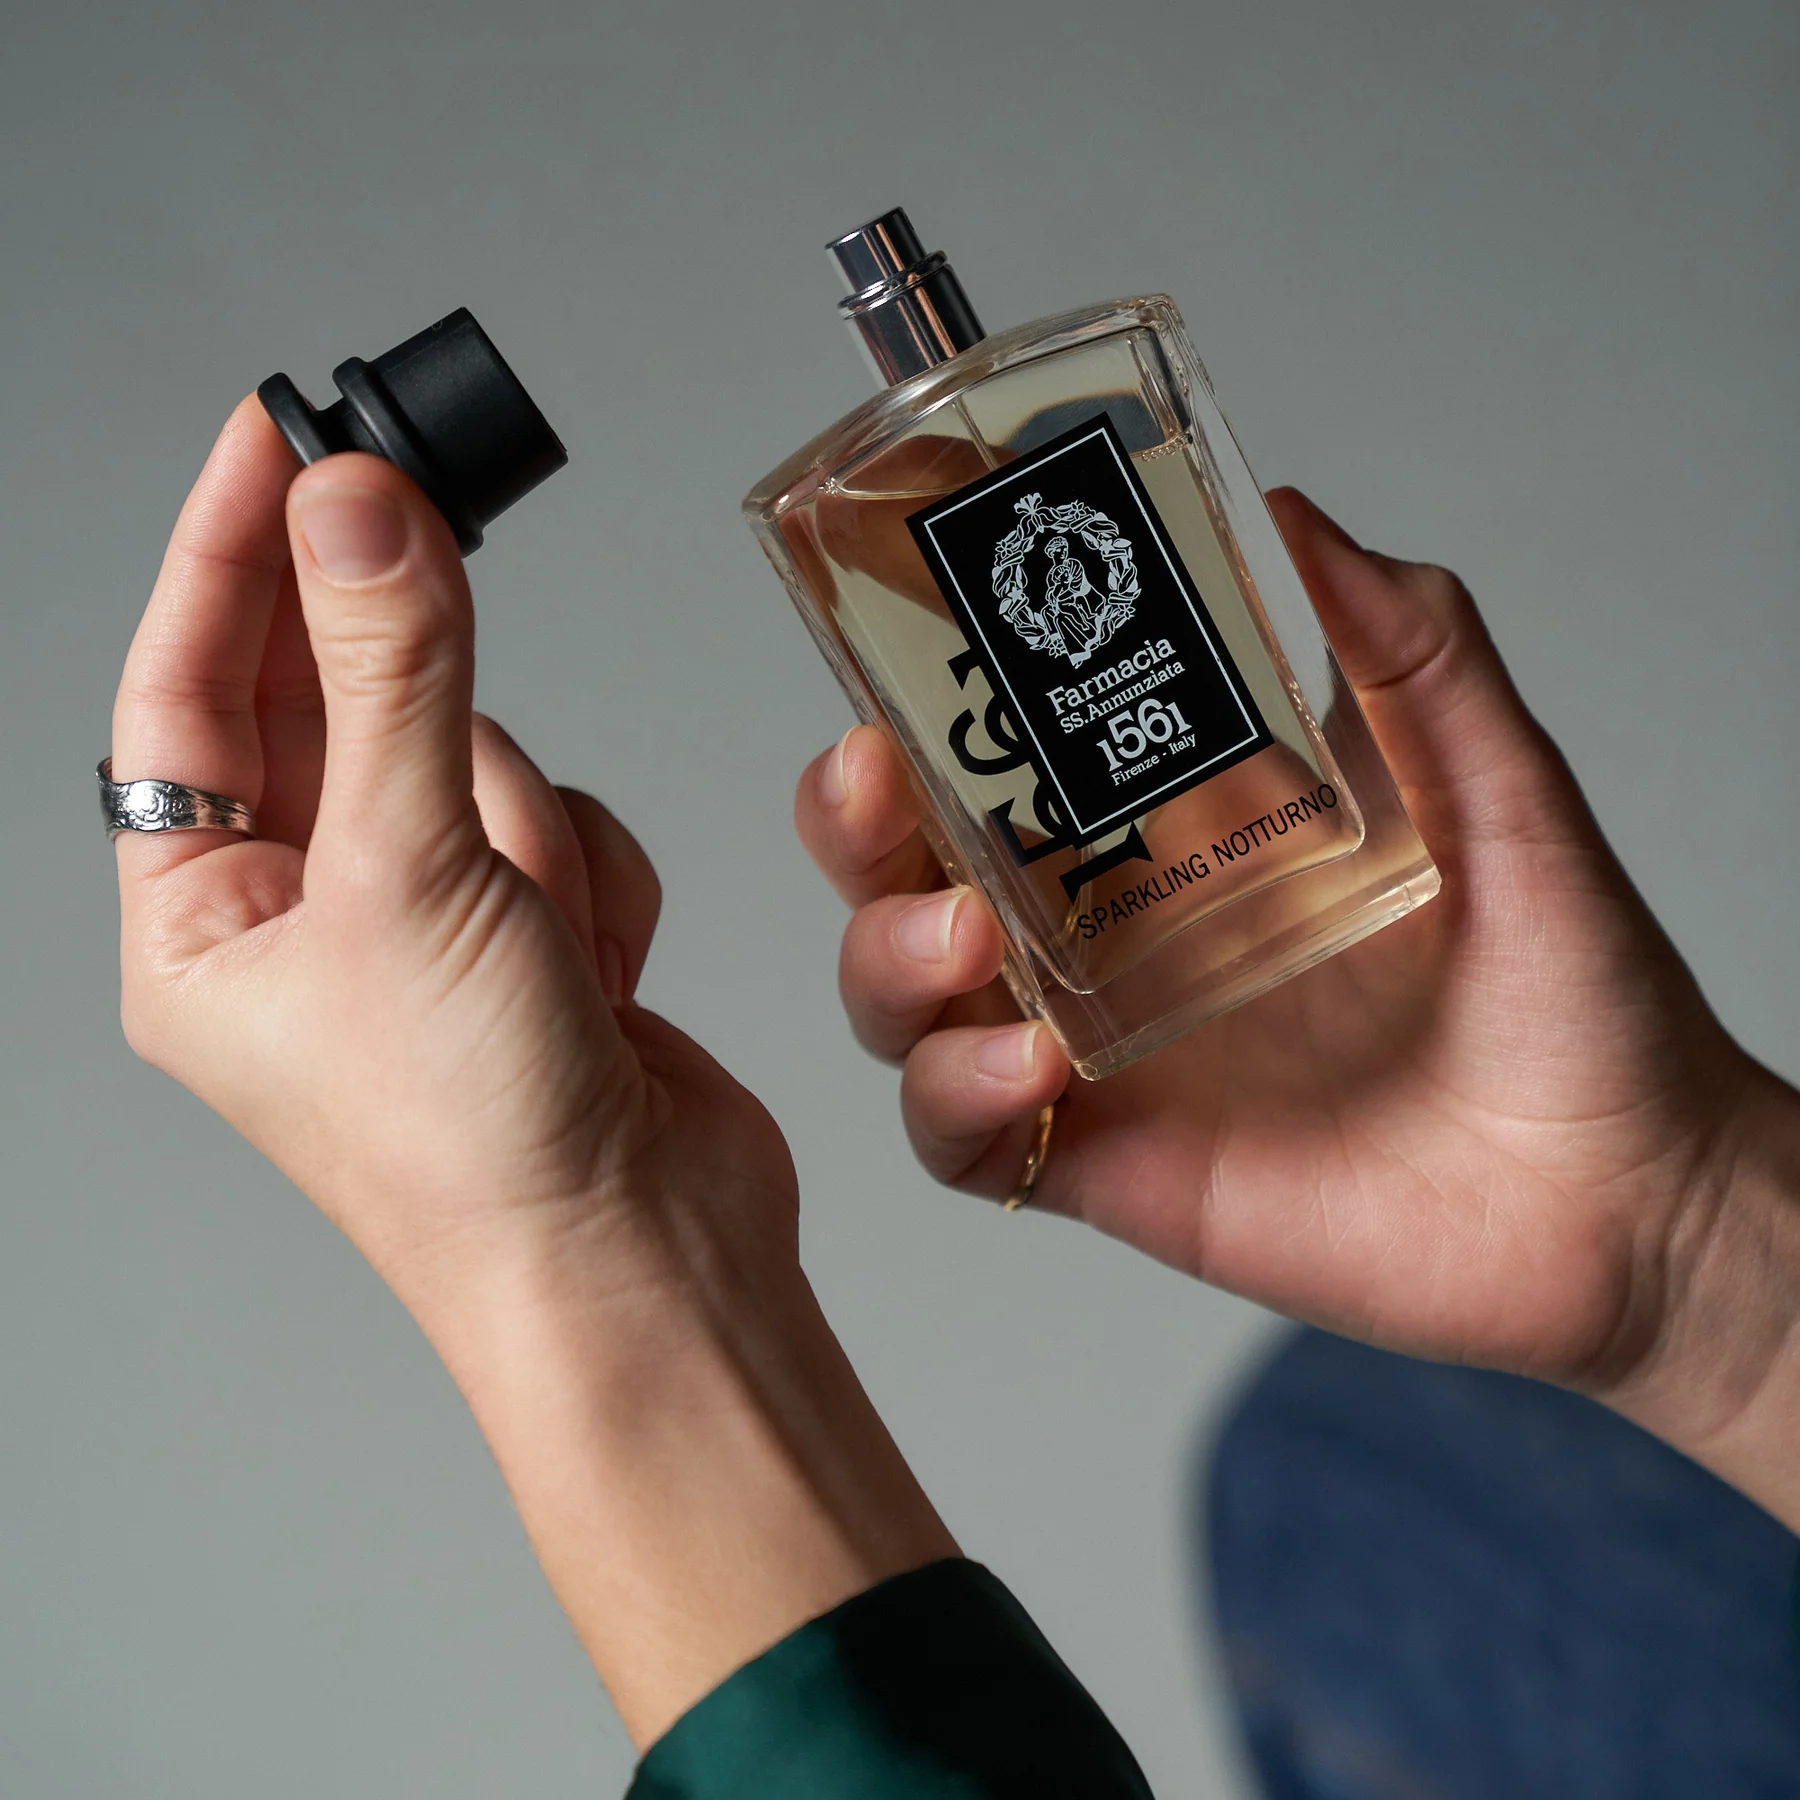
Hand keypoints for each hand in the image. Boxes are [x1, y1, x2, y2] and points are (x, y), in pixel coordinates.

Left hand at [113, 401, 951, 1742]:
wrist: (643, 1266)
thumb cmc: (481, 1150)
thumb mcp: (414, 877)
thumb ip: (395, 676)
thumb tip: (359, 509)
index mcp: (206, 931)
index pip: (185, 696)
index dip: (224, 555)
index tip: (276, 433)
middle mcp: (309, 925)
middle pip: (336, 709)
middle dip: (395, 667)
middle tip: (419, 517)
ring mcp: (433, 930)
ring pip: (479, 761)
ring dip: (525, 821)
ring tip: (540, 930)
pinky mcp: (540, 939)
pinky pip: (566, 825)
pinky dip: (593, 876)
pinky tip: (596, 970)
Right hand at [796, 489, 1799, 1520]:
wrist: (1627, 1195)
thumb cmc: (1570, 994)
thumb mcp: (1497, 790)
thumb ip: (1413, 649)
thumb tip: (1296, 517)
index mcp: (1174, 832)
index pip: (1000, 758)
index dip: (916, 708)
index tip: (893, 649)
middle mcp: (1111, 935)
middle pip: (909, 870)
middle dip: (851, 829)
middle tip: (871, 783)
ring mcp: (1099, 1053)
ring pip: (905, 1003)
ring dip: (889, 959)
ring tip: (967, 940)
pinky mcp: (1109, 1166)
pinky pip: (965, 1141)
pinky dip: (953, 1097)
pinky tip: (1027, 1064)